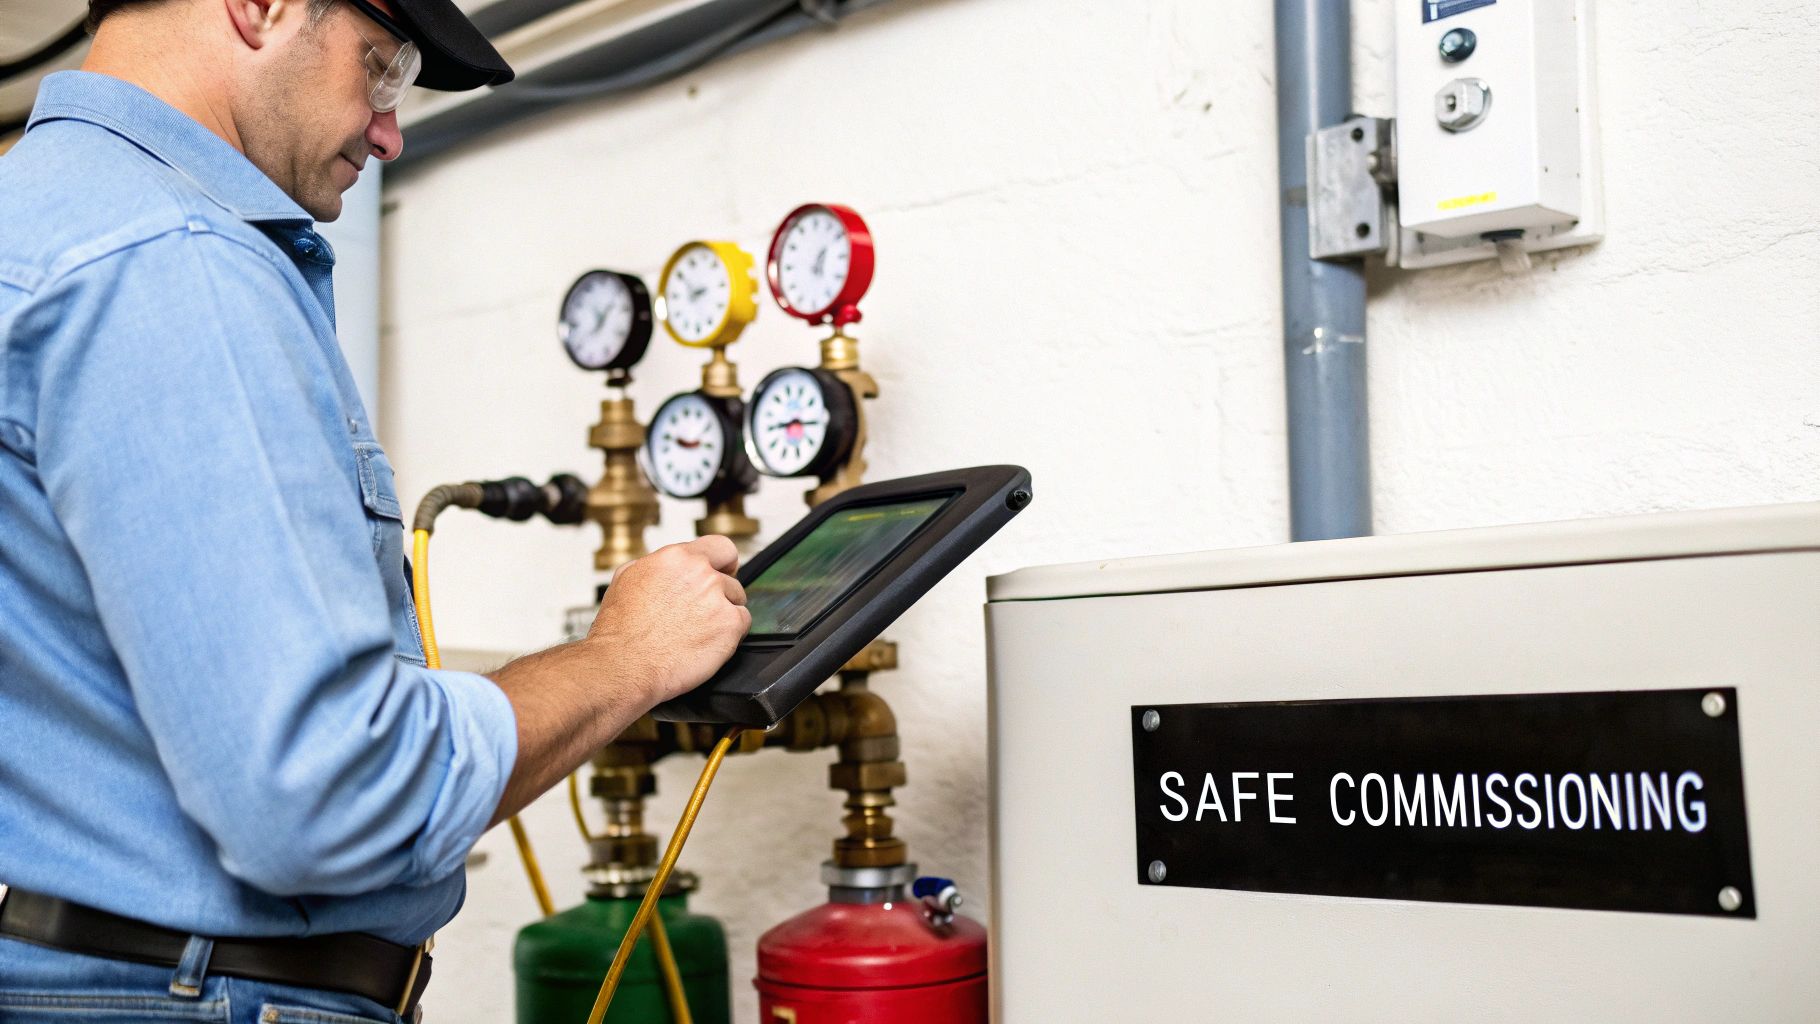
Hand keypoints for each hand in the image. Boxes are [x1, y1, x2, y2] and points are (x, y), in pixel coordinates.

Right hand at [587, 536, 749, 704]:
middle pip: (730, 578)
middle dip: (721, 594)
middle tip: (704, 613)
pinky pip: (743, 623)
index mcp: (676, 558)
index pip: (721, 547)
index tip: (723, 572)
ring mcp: (718, 597)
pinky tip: (708, 643)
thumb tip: (669, 566)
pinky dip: (731, 635)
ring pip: (737, 601)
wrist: (624, 665)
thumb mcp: (626, 578)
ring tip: (698, 632)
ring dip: (724, 615)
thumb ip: (656, 565)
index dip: (723, 563)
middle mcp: (700, 573)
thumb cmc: (620, 630)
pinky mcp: (730, 624)